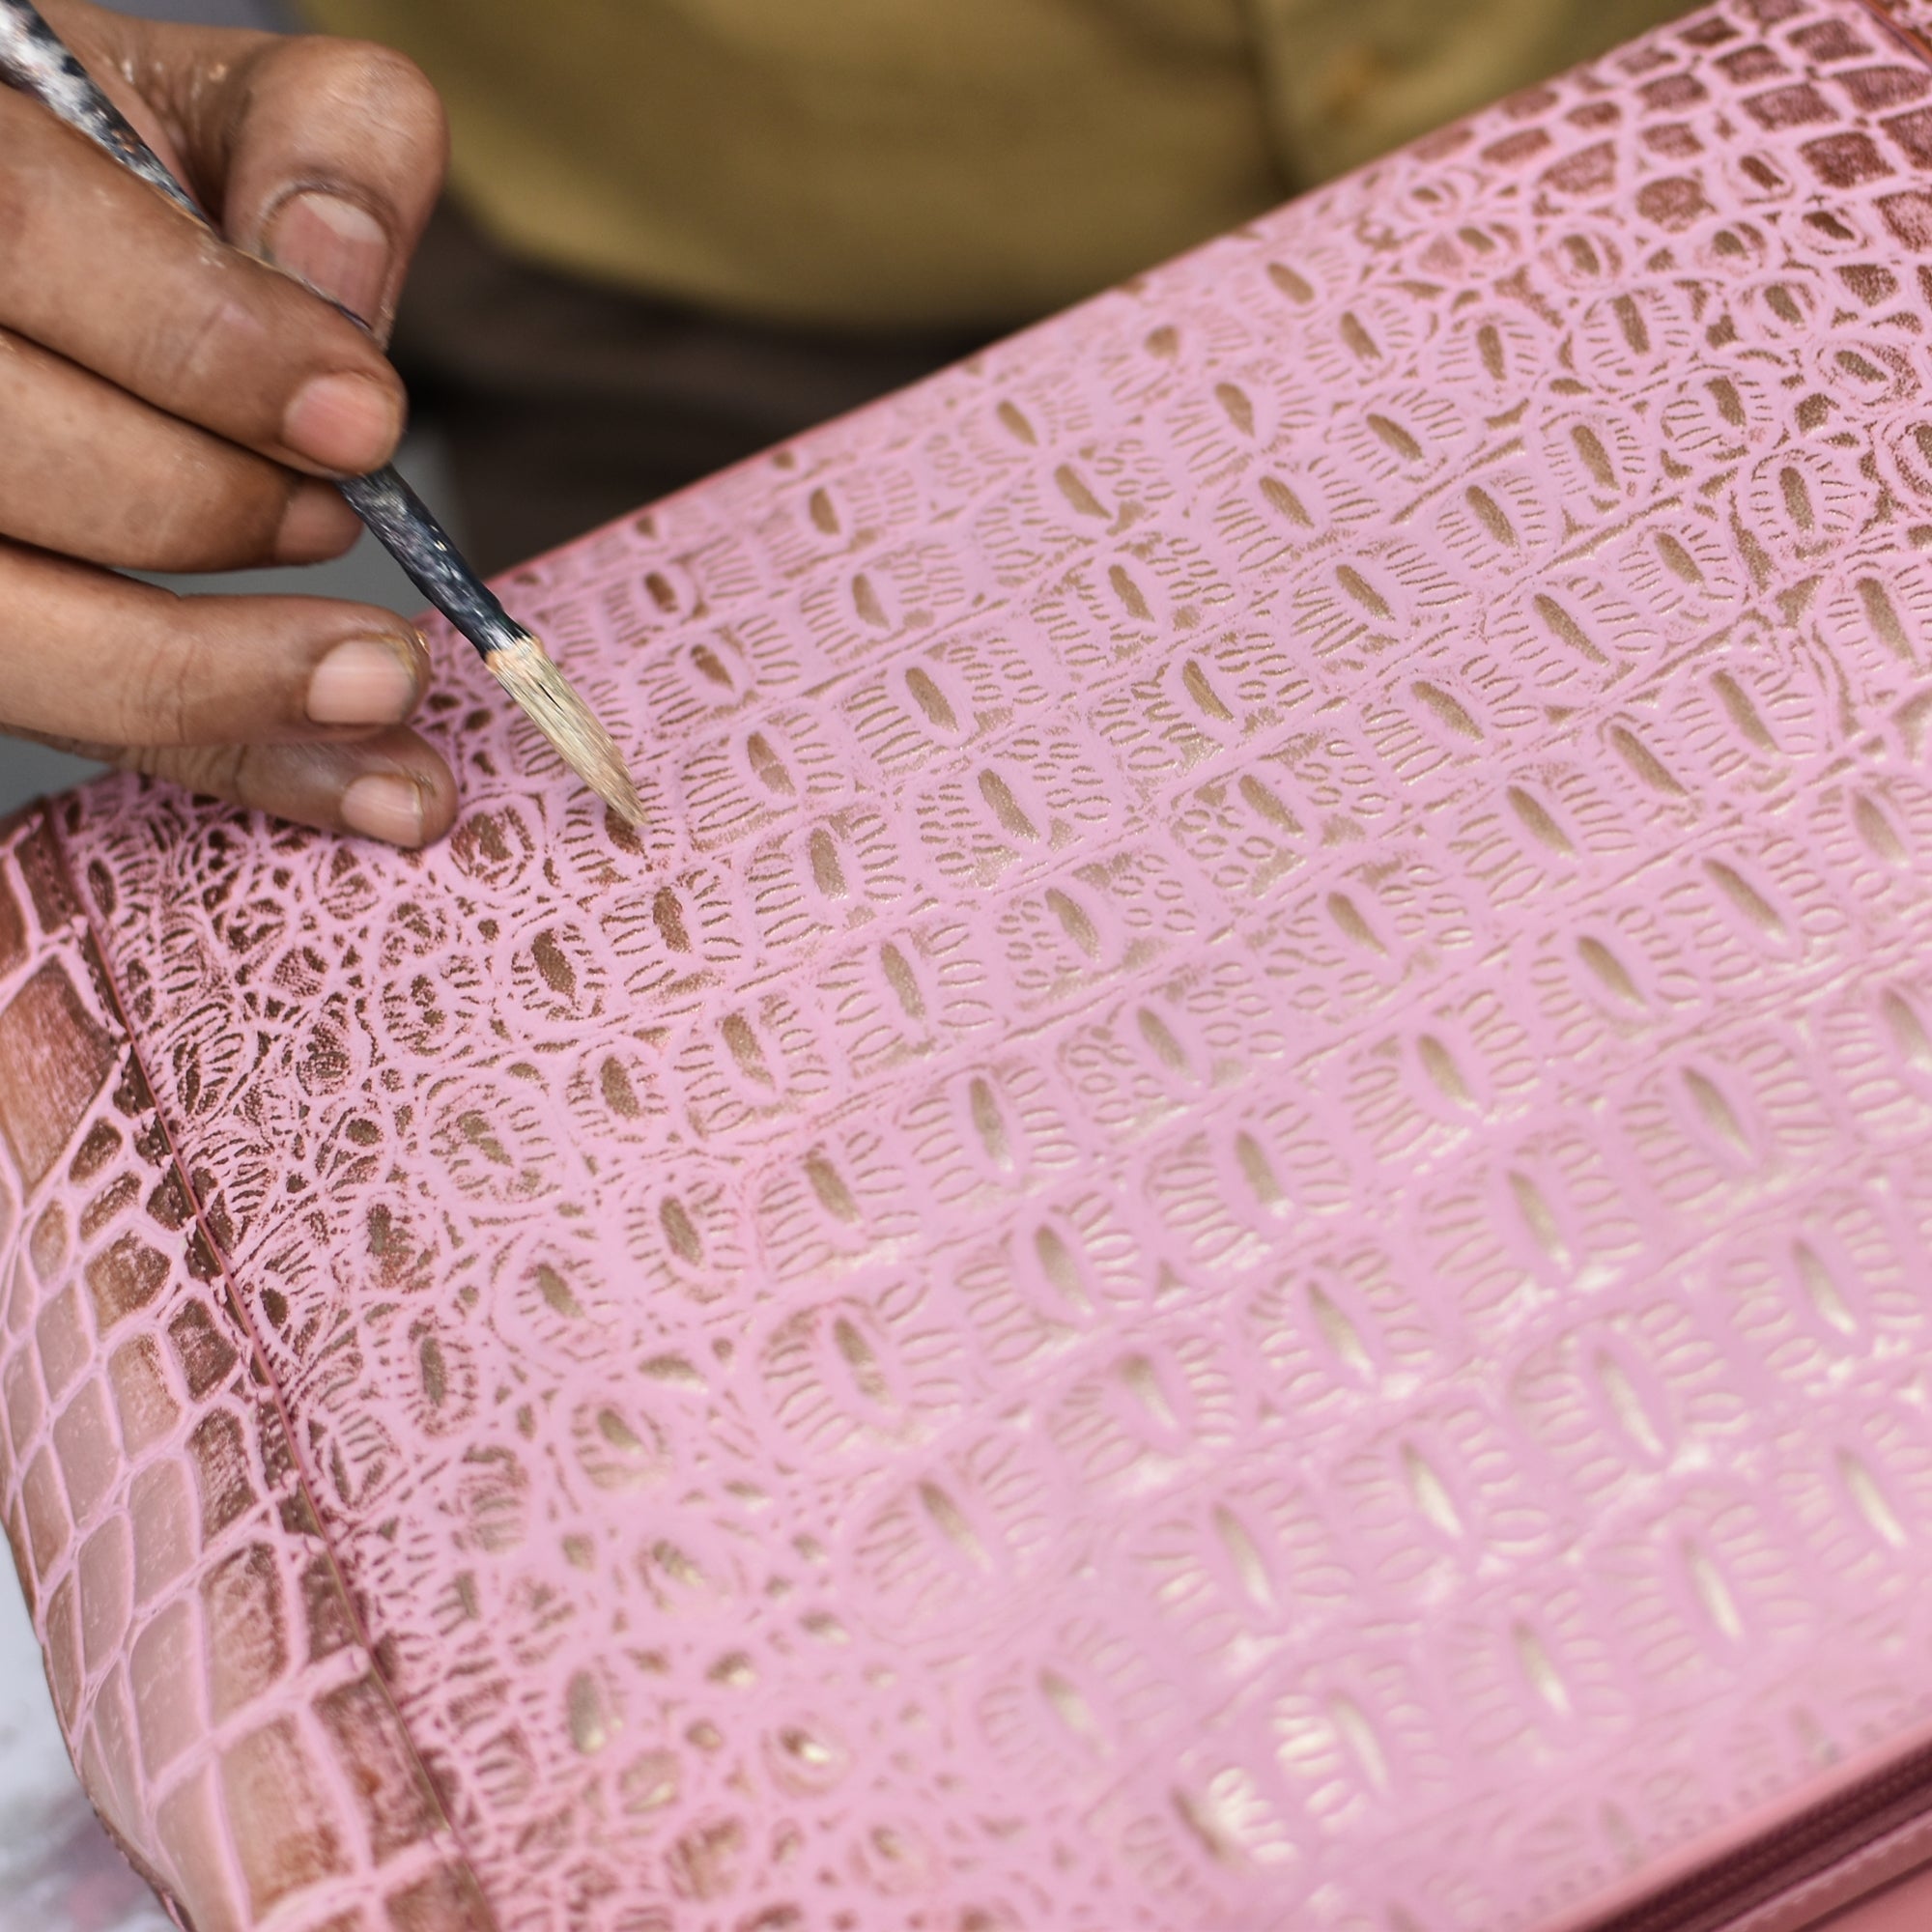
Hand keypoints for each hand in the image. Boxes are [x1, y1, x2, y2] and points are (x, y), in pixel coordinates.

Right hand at [0, 0, 457, 844]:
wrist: (34, 239)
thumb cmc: (123, 180)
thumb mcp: (214, 114)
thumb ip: (311, 140)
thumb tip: (340, 277)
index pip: (16, 234)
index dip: (198, 342)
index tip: (361, 423)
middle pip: (3, 451)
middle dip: (202, 502)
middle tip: (337, 512)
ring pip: (4, 630)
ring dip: (212, 677)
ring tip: (382, 678)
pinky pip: (72, 718)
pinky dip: (238, 761)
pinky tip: (382, 790)